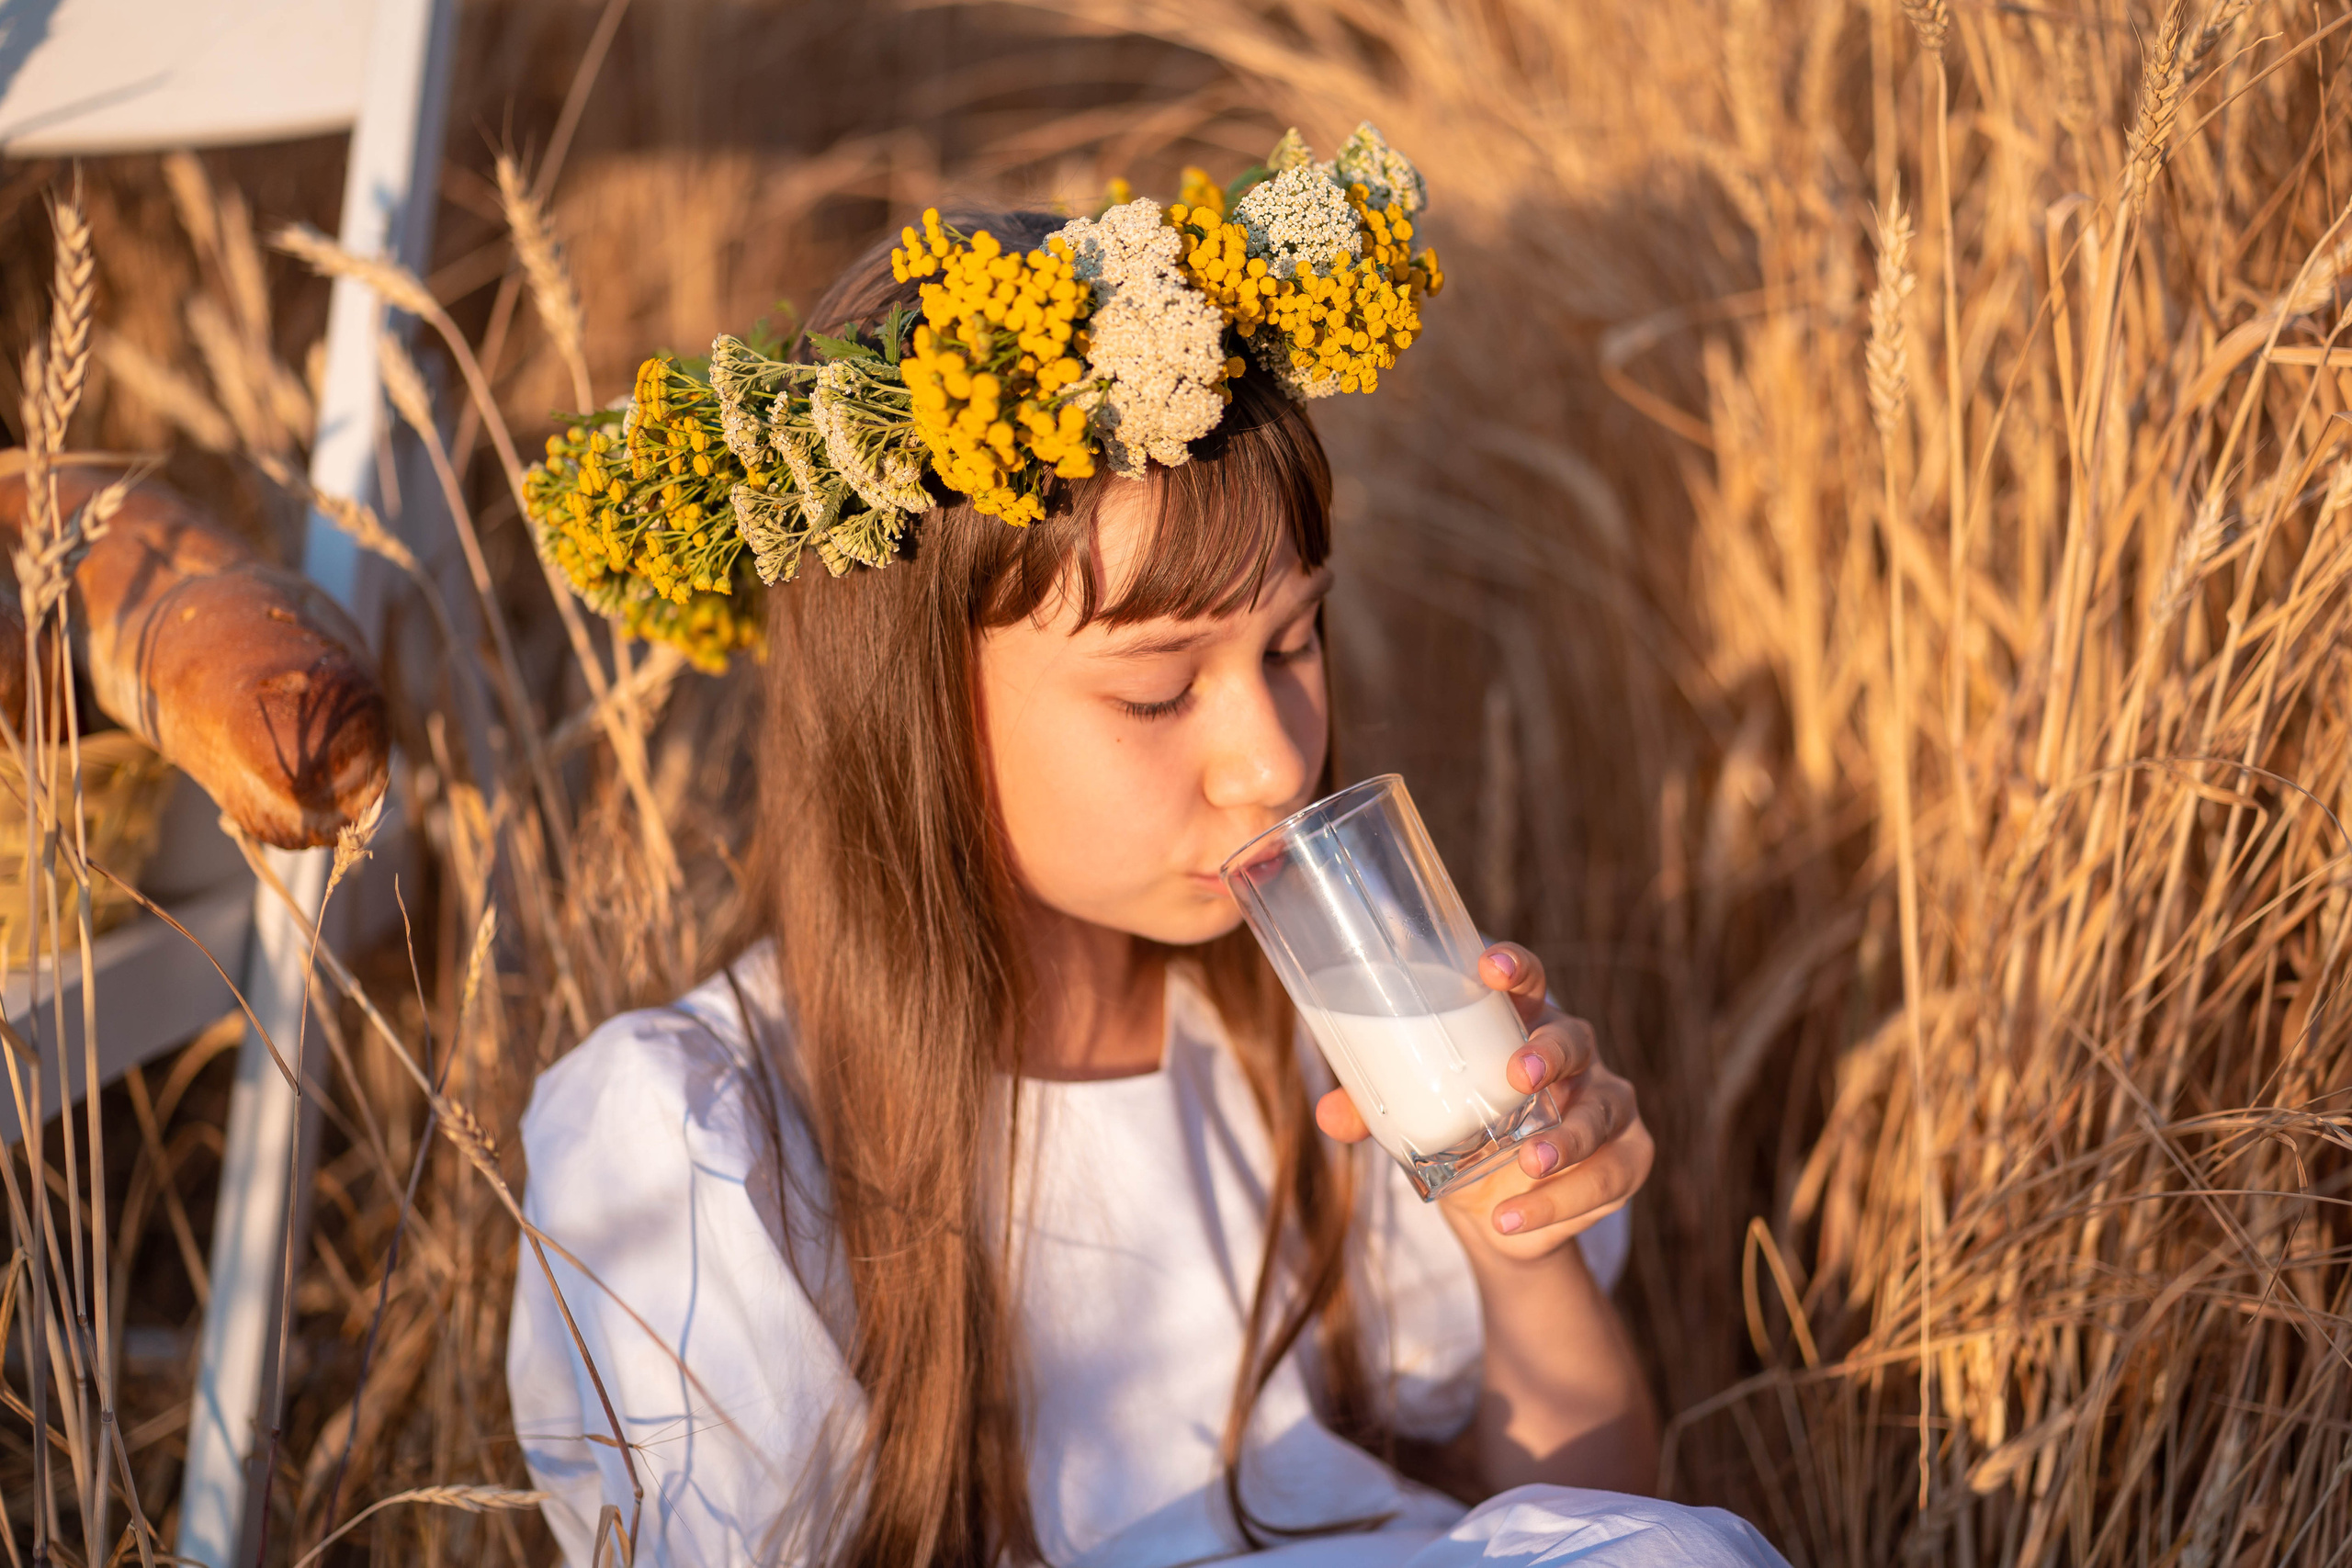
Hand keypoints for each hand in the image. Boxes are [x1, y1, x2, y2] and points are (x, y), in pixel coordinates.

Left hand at [1314, 941, 1653, 1263]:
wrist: (1505, 1216)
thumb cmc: (1463, 1137)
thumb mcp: (1417, 1121)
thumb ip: (1374, 1112)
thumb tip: (1327, 1115)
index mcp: (1523, 1026)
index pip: (1527, 983)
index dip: (1515, 968)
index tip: (1489, 967)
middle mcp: (1575, 1056)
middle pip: (1573, 1040)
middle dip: (1549, 1054)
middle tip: (1519, 1075)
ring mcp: (1608, 1105)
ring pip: (1600, 1113)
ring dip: (1566, 1141)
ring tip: (1528, 1166)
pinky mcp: (1627, 1158)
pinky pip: (1604, 1177)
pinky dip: (1559, 1202)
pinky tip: (1515, 1218)